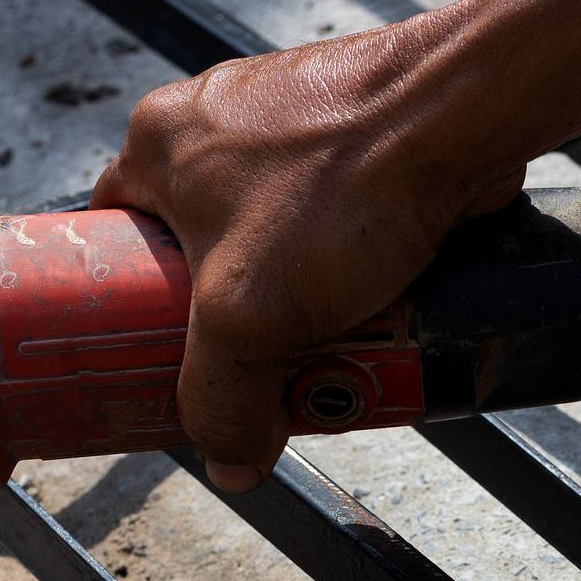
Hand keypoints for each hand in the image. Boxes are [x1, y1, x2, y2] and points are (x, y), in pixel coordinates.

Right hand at [92, 11, 525, 491]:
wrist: (466, 116)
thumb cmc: (346, 185)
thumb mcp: (246, 315)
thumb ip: (221, 397)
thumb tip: (230, 463)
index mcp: (159, 141)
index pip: (114, 240)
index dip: (123, 308)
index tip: (148, 358)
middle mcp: (220, 125)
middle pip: (199, 255)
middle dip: (227, 325)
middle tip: (247, 373)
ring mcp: (292, 130)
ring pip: (274, 250)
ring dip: (293, 311)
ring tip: (318, 353)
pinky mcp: (356, 144)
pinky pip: (332, 233)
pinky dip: (346, 282)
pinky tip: (368, 318)